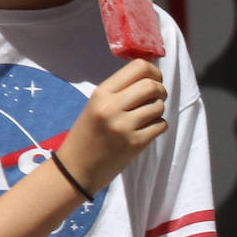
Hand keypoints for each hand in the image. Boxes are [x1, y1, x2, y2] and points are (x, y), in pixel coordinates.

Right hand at [59, 58, 167, 191]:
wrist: (75, 169)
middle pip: (152, 85)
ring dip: (158, 109)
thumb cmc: (86, 134)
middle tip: (156, 97)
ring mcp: (124, 126)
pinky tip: (147, 129)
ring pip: (159, 106)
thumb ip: (120, 90)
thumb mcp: (96, 105)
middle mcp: (112, 107)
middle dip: (160, 89)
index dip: (153, 71)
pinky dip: (158, 125)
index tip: (154, 79)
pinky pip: (161, 125)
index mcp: (102, 93)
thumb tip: (150, 76)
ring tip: (147, 115)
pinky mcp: (135, 144)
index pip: (138, 67)